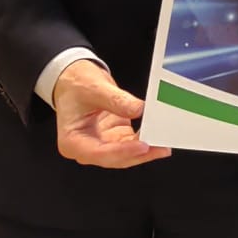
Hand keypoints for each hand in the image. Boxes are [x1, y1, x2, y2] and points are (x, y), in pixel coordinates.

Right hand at [51, 60, 170, 168]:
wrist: (74, 79)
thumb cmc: (76, 85)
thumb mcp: (95, 88)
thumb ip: (116, 100)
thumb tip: (138, 109)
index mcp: (72, 141)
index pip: (99, 153)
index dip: (122, 151)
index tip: (143, 146)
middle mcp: (86, 147)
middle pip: (114, 158)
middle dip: (139, 154)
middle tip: (161, 147)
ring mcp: (101, 143)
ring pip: (125, 154)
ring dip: (145, 150)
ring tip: (164, 143)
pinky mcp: (113, 137)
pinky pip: (130, 143)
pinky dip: (144, 140)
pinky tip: (157, 136)